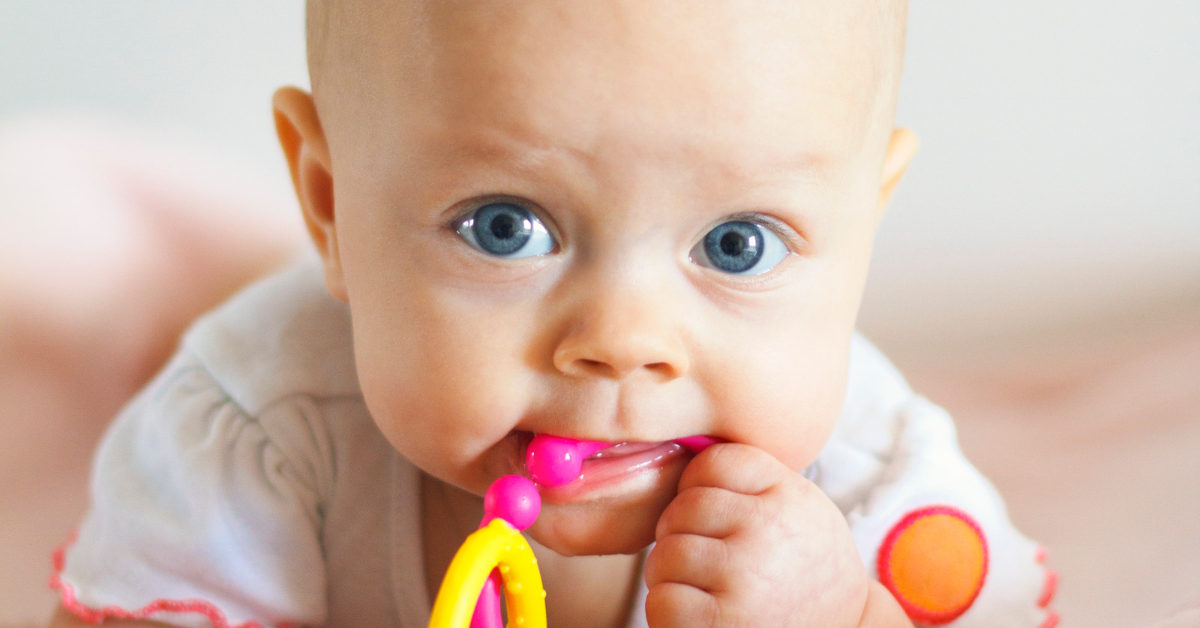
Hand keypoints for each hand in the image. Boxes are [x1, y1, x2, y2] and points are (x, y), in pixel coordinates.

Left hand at [643, 443, 870, 627]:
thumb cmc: (805, 564)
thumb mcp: (799, 505)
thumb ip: (752, 478)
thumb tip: (681, 446)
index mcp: (786, 494)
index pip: (712, 462)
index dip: (697, 485)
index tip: (710, 512)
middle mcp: (766, 530)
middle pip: (682, 509)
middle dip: (679, 532)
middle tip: (701, 553)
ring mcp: (744, 576)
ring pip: (665, 554)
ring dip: (670, 574)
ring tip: (699, 584)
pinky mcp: (725, 622)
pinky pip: (663, 601)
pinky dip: (668, 609)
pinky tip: (696, 611)